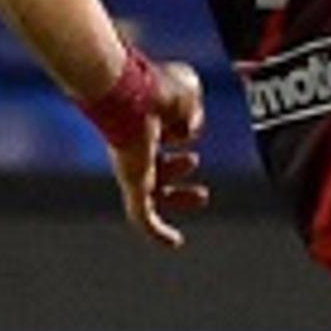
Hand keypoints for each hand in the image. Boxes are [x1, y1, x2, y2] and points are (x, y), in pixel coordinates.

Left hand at [76, 40, 208, 249]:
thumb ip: (192, 108)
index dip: (179, 135)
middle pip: (155, 171)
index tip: (189, 131)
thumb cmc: (156, 87)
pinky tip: (175, 244)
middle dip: (177, 176)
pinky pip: (143, 218)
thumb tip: (189, 129)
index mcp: (145, 123)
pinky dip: (157, 233)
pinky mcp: (133, 184)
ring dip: (177, 199)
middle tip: (201, 191)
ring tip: (202, 195)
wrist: (129, 93)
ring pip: (153, 195)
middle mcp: (134, 149)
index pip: (159, 137)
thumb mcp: (188, 91)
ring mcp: (132, 170)